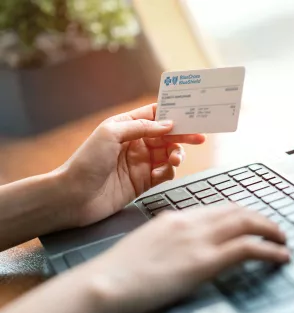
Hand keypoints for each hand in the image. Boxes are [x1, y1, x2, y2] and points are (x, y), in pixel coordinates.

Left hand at [60, 103, 204, 226]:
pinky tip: (161, 174)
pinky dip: (168, 172)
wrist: (74, 197)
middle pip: (166, 135)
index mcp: (126, 126)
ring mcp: (140, 163)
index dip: (172, 113)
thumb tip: (168, 125)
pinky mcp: (144, 182)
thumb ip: (141, 127)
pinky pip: (165, 173)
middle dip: (183, 135)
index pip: (154, 115)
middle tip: (199, 138)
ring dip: (177, 155)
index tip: (190, 114)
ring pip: (169, 154)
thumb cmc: (86, 161)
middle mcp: (135, 143)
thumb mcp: (111, 133)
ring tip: (175, 160)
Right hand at [81, 205, 289, 312]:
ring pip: (246, 223)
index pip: (217, 208)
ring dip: (270, 229)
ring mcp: (198, 240)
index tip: (251, 221)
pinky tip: (280, 256)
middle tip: (273, 228)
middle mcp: (190, 222)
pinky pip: (247, 248)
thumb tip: (183, 249)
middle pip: (236, 211)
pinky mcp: (204, 261)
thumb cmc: (118, 271)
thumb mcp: (147, 246)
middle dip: (260, 218)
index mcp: (175, 218)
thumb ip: (169, 241)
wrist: (103, 282)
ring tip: (282, 239)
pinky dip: (270, 250)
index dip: (240, 213)